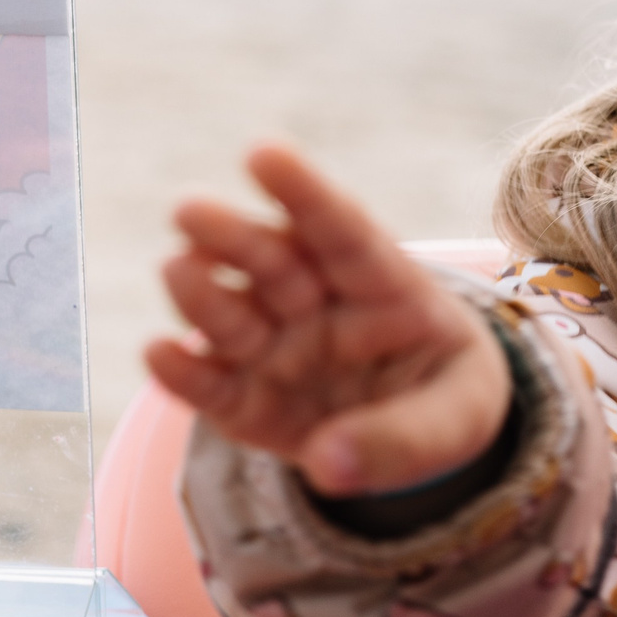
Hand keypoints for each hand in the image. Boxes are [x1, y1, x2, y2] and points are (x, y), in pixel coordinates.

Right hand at [143, 142, 511, 497]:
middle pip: (271, 261)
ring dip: (200, 292)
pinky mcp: (246, 399)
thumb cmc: (445, 401)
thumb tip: (326, 464)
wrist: (423, 441)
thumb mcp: (456, 420)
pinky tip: (159, 356)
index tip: (263, 152)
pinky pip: (211, 384)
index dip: (304, 191)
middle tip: (189, 210)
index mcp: (384, 285)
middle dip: (232, 235)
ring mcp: (277, 349)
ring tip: (177, 271)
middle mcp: (317, 305)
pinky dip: (183, 374)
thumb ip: (403, 439)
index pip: (344, 232)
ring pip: (231, 312)